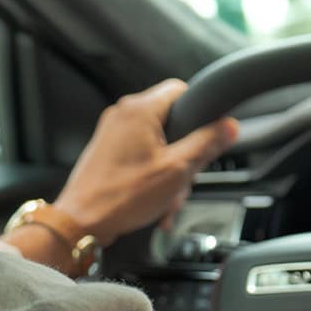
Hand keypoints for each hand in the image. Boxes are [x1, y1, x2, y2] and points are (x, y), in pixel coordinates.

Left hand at [54, 79, 239, 245]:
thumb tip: (229, 126)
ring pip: (157, 140)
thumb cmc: (121, 197)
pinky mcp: (107, 148)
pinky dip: (152, 172)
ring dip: (169, 167)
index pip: (181, 89)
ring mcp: (112, 131)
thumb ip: (206, 144)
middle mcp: (123, 114)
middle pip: (170, 119)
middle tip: (184, 176)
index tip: (206, 133)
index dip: (199, 110)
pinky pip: (140, 152)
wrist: (81, 221)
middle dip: (184, 151)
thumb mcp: (177, 170)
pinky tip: (155, 198)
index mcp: (140, 110)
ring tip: (167, 196)